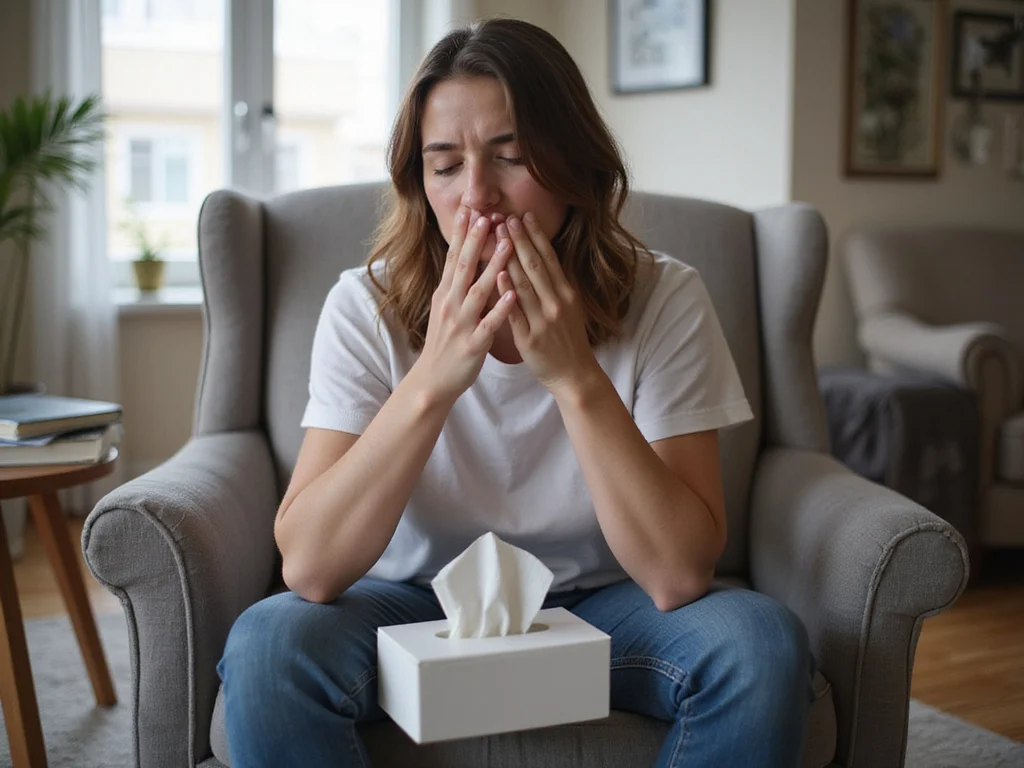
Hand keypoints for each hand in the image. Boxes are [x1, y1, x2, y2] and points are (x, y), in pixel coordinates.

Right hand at [412, 206, 516, 404]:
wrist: (433, 380)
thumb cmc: (445, 342)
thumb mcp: (445, 308)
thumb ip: (455, 284)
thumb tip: (464, 257)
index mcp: (445, 294)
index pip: (453, 257)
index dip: (462, 233)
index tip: (470, 208)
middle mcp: (451, 304)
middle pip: (464, 267)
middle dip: (475, 240)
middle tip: (487, 214)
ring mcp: (461, 324)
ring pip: (478, 290)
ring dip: (492, 266)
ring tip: (507, 244)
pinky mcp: (473, 344)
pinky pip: (489, 324)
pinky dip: (501, 308)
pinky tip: (512, 294)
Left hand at [495, 213, 601, 393]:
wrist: (574, 374)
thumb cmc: (568, 339)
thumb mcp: (569, 307)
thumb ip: (556, 284)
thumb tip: (544, 258)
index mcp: (566, 293)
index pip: (549, 258)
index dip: (535, 236)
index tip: (523, 215)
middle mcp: (556, 303)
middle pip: (535, 266)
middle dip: (520, 239)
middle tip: (505, 217)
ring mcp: (543, 321)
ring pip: (525, 284)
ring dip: (510, 258)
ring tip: (497, 237)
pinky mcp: (530, 339)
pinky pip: (516, 313)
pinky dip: (508, 294)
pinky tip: (498, 276)